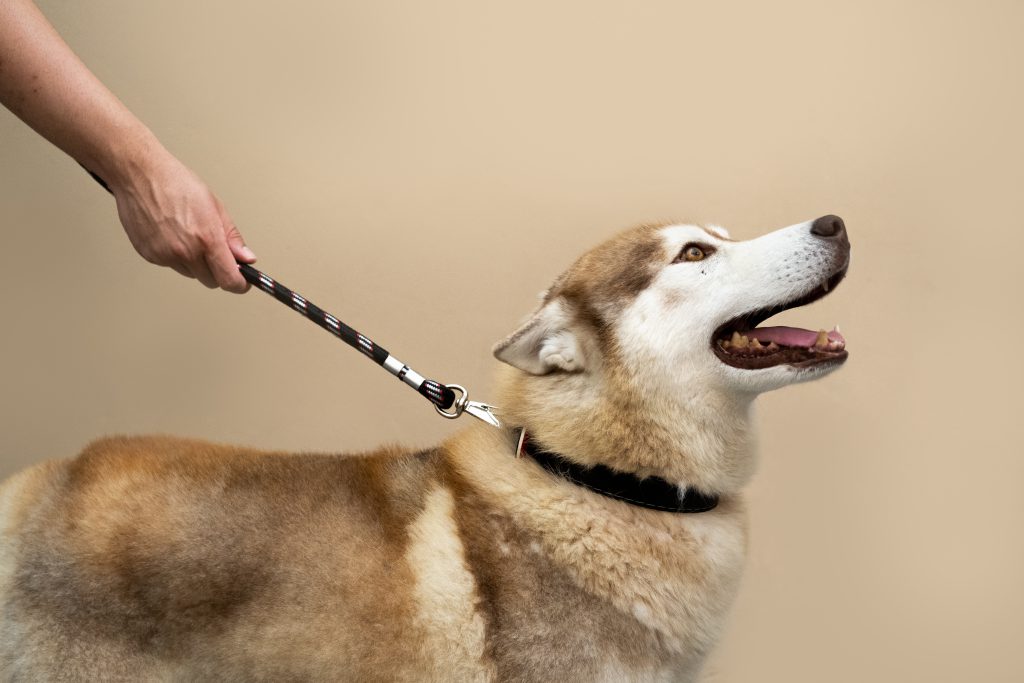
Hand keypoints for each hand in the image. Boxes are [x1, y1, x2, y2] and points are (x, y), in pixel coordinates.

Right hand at [110, 151, 255, 292]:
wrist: (141, 176)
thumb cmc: (176, 184)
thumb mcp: (215, 207)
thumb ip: (232, 237)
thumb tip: (246, 257)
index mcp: (207, 239)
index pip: (229, 279)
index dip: (239, 284)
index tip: (243, 282)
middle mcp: (185, 251)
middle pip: (211, 281)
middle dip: (218, 271)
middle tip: (216, 252)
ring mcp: (165, 255)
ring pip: (190, 273)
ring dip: (196, 264)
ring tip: (189, 235)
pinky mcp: (149, 255)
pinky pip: (171, 265)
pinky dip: (176, 257)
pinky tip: (173, 235)